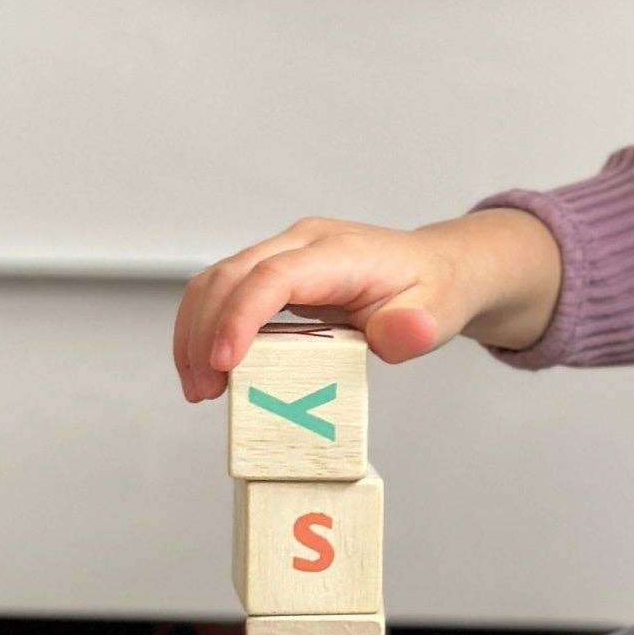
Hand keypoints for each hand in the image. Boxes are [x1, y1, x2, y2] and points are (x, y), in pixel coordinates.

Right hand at [175, 214, 494, 400]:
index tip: (223, 363)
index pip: (274, 276)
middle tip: (204, 390)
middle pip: (230, 274)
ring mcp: (284, 254)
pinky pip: (226, 292)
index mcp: (339, 253)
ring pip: (217, 280)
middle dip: (204, 333)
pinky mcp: (274, 273)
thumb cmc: (431, 292)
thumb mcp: (438, 315)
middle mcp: (303, 244)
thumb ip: (414, 329)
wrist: (437, 270)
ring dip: (195, 332)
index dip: (240, 317)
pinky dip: (207, 328)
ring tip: (199, 387)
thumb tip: (397, 335)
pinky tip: (207, 367)